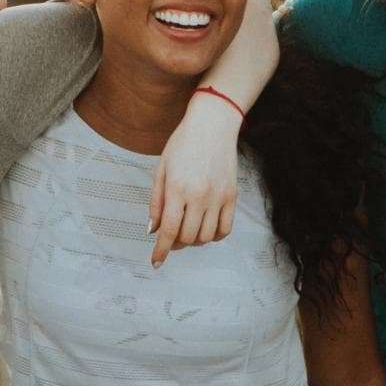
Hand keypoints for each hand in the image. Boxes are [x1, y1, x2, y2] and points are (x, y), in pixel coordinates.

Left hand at [148, 91, 242, 266]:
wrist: (212, 125)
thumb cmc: (184, 143)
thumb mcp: (161, 170)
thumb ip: (156, 202)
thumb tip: (153, 230)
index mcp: (177, 189)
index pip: (168, 231)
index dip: (161, 251)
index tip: (156, 261)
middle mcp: (199, 196)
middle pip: (187, 237)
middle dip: (175, 244)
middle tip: (170, 239)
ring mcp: (218, 197)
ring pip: (206, 237)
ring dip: (194, 241)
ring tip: (187, 231)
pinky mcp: (232, 196)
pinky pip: (226, 229)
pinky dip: (214, 236)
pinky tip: (206, 229)